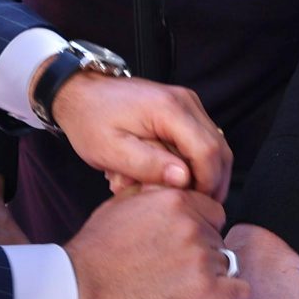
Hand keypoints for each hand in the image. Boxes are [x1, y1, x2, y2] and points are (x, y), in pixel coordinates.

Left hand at [49, 73, 230, 199]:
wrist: (80, 92)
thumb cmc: (90, 120)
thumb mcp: (111, 150)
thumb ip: (149, 164)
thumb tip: (184, 179)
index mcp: (169, 109)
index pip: (208, 151)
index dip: (208, 182)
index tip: (197, 204)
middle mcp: (185, 101)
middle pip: (218, 148)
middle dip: (212, 181)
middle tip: (196, 205)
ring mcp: (187, 102)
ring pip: (214, 144)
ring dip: (204, 172)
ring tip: (184, 193)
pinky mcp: (183, 107)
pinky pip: (202, 138)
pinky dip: (195, 160)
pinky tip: (176, 175)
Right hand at [65, 185, 246, 298]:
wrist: (84, 288)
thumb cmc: (97, 247)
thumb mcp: (123, 203)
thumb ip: (155, 192)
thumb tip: (172, 187)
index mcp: (177, 200)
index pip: (213, 211)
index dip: (201, 227)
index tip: (185, 243)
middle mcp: (194, 226)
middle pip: (218, 238)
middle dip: (203, 252)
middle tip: (177, 269)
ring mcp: (201, 259)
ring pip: (226, 265)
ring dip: (211, 275)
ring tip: (183, 286)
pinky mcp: (205, 292)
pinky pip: (239, 292)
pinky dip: (232, 298)